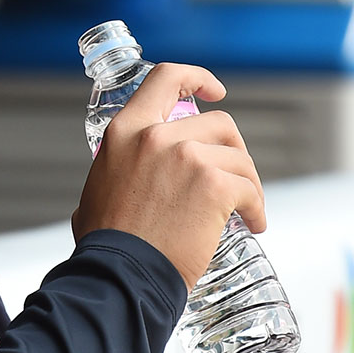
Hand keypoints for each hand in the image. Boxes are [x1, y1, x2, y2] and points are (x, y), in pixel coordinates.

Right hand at [71, 63, 265, 289]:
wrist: (120, 274)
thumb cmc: (107, 244)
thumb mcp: (97, 189)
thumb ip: (114, 172)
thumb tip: (117, 182)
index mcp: (126, 131)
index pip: (166, 79)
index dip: (196, 79)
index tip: (215, 91)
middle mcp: (156, 136)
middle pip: (218, 123)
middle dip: (233, 150)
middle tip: (234, 177)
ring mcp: (188, 158)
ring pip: (238, 157)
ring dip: (248, 182)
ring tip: (245, 209)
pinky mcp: (215, 185)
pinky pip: (250, 189)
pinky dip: (256, 207)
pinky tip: (252, 223)